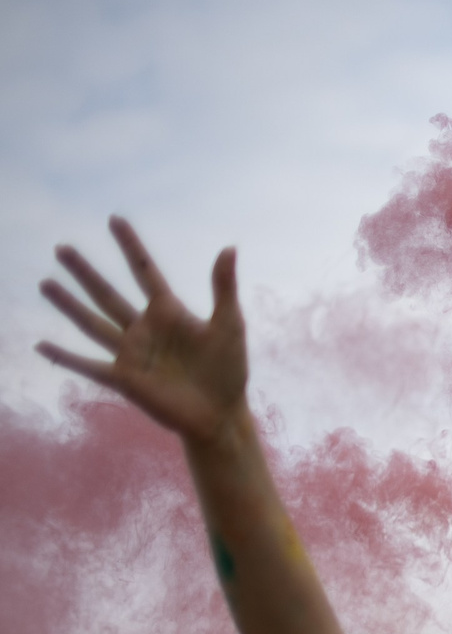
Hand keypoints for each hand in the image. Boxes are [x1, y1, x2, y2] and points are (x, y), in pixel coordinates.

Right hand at [38, 218, 248, 443]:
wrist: (221, 415)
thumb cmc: (229, 370)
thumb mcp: (229, 325)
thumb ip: (223, 288)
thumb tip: (229, 247)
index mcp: (169, 312)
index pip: (145, 271)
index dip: (131, 246)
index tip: (114, 219)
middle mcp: (144, 329)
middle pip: (108, 294)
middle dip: (85, 272)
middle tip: (62, 248)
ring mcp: (131, 353)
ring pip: (91, 323)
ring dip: (68, 304)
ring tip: (44, 284)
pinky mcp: (123, 379)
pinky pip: (87, 366)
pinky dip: (64, 357)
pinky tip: (40, 345)